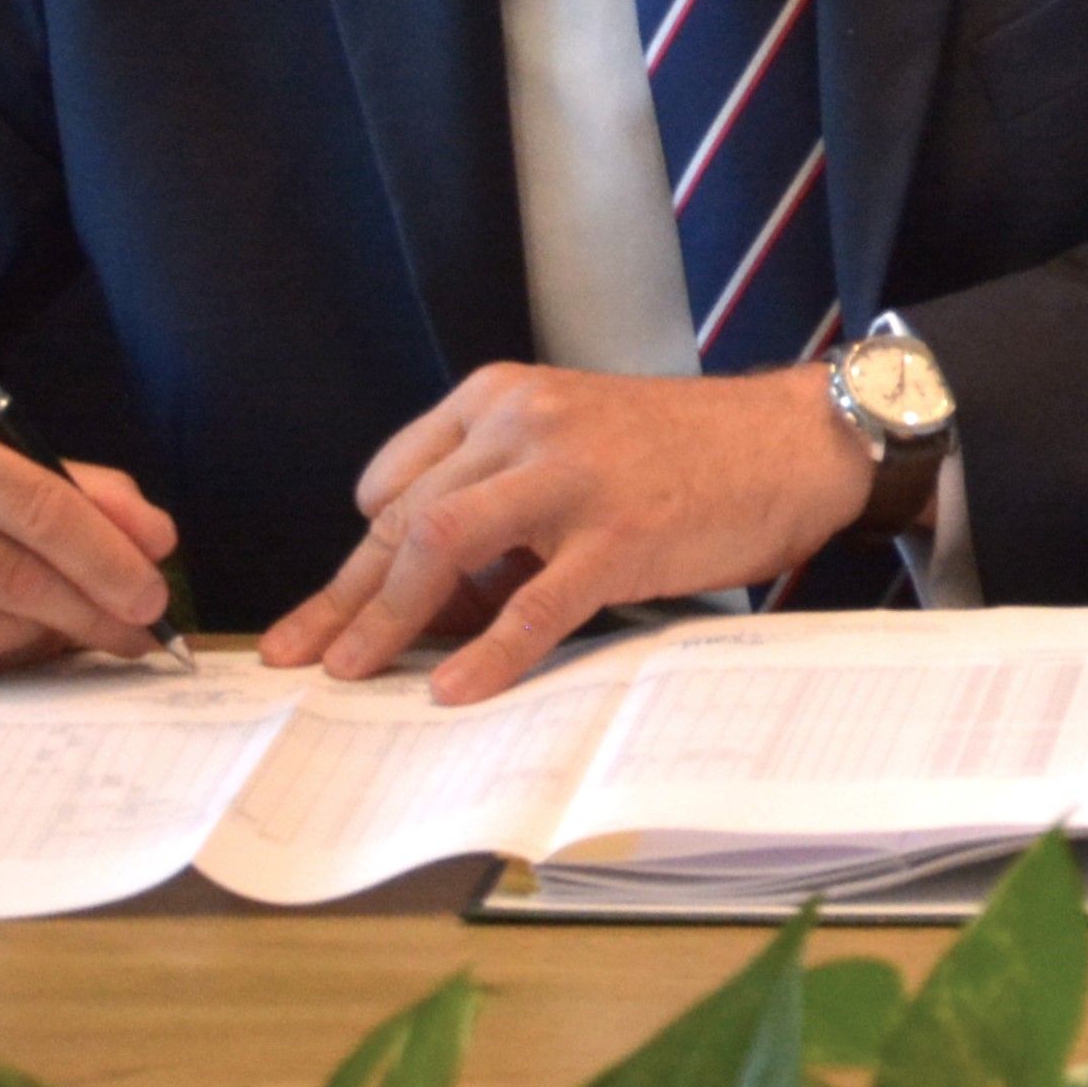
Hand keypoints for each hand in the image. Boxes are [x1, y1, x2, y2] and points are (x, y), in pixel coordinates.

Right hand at [0, 395, 177, 677]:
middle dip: (93, 609)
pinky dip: (2, 655)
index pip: (34, 504)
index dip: (105, 556)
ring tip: (88, 629)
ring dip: (52, 637)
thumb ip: (74, 484)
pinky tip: (24, 638)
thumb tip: (155, 540)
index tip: (154, 591)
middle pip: (12, 576)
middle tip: (144, 630)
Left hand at [262, 364, 872, 703]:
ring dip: (387, 618)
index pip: (395, 484)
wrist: (790, 442)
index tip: (323, 614)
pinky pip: (533, 602)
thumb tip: (428, 603)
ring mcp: (571, 476)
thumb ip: (498, 501)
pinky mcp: (619, 534)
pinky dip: (488, 653)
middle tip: (297, 656)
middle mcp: (524, 423)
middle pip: (403, 517)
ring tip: (353, 675)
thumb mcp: (571, 446)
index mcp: (501, 397)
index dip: (353, 560)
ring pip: (443, 545)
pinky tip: (457, 690)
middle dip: (343, 597)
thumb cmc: (681, 454)